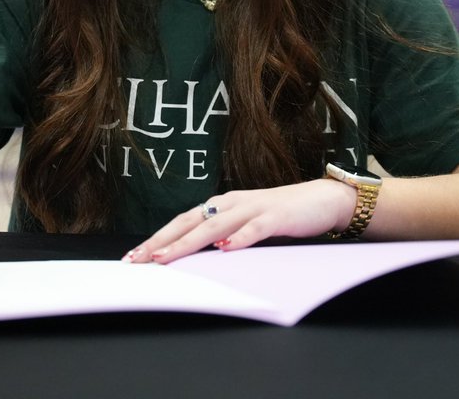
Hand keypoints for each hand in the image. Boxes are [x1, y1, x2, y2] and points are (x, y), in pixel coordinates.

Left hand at [122, 178, 357, 263]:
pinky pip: (255, 228)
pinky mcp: (277, 217)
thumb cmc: (281, 215)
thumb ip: (221, 235)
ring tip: (167, 256)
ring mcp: (254, 208)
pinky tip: (225, 249)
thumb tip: (191, 254)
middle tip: (137, 260)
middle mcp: (232, 203)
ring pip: (215, 225)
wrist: (324, 199)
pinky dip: (239, 238)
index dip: (157, 238)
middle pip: (190, 222)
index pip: (182, 222)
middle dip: (161, 241)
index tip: (134, 257)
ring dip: (189, 242)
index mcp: (222, 205)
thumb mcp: (246, 225)